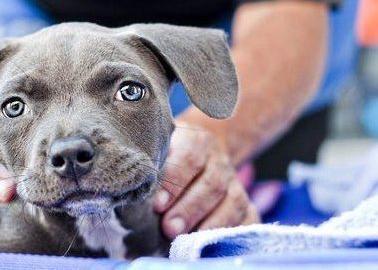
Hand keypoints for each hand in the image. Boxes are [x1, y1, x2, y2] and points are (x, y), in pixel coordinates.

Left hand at [154, 121, 258, 238]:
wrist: (203, 149)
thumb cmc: (170, 155)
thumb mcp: (160, 149)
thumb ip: (151, 164)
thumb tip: (134, 190)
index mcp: (196, 142)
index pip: (189, 158)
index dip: (175, 183)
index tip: (158, 205)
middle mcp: (219, 161)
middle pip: (211, 185)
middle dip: (190, 209)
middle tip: (169, 228)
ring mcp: (235, 182)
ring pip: (233, 201)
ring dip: (211, 224)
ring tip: (188, 241)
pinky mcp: (246, 201)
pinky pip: (250, 217)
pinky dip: (238, 231)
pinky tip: (218, 243)